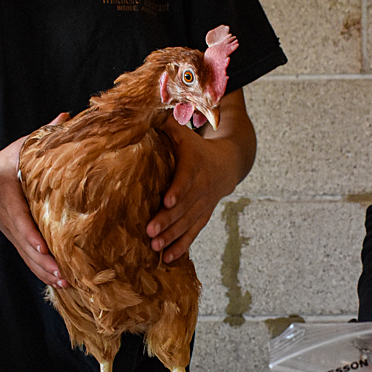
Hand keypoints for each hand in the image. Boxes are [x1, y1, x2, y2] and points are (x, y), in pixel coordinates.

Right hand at [0, 135, 67, 288]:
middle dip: (45, 263)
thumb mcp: (20, 149)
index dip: (31, 234)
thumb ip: (44, 135)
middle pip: (27, 248)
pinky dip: (43, 272)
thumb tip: (67, 116)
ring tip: (67, 284)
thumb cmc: (1, 165)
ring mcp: (12, 234)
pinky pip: (29, 260)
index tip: (42, 246)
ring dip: (46, 273)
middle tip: (64, 275)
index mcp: (9, 200)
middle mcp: (10, 222)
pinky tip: (60, 283)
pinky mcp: (16, 240)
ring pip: (28, 258)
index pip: (20, 220)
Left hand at [147, 118, 245, 262]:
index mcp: (195, 166)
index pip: (186, 179)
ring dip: (172, 237)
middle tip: (150, 232)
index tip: (166, 201)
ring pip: (188, 223)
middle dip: (167, 221)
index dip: (177, 190)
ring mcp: (202, 205)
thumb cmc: (197, 148)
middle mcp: (200, 188)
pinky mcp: (202, 216)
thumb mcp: (185, 134)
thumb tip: (144, 112)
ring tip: (155, 247)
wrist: (228, 164)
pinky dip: (181, 246)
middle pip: (184, 207)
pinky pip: (193, 233)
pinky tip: (168, 258)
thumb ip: (167, 126)